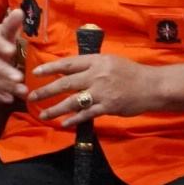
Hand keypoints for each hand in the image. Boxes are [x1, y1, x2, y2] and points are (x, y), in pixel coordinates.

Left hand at [31, 53, 159, 126]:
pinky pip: (87, 114)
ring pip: (73, 101)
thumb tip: (68, 70)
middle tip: (31, 96)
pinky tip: (64, 123)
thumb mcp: (109, 61)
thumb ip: (89, 65)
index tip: (36, 73)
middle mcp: (96, 75)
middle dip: (46, 91)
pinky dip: (74, 119)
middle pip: (65, 83)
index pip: (67, 63)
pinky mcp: (108, 107)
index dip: (50, 68)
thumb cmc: (130, 72)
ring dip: (56, 109)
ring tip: (43, 114)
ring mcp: (102, 92)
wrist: (152, 86)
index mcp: (95, 61)